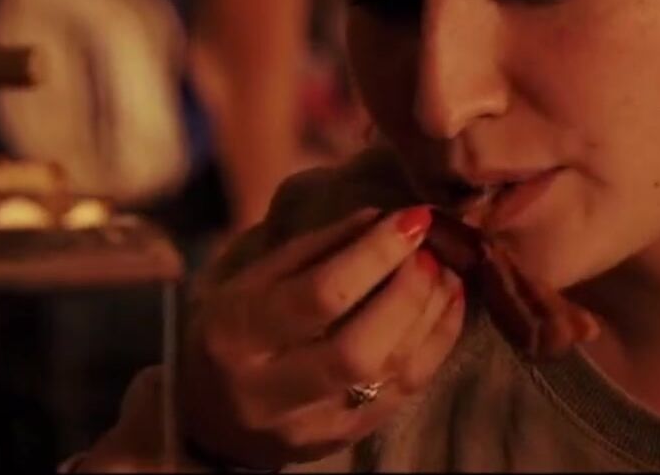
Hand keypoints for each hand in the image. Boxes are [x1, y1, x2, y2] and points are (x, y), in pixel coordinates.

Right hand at [178, 206, 466, 469]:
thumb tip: (378, 218)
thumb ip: (312, 248)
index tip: (412, 218)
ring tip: (446, 271)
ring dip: (431, 315)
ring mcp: (310, 425)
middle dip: (409, 290)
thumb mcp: (250, 280)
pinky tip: (448, 305)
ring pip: (389, 375)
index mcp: (238, 335)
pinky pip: (405, 394)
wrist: (210, 418)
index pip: (319, 296)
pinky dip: (436, 344)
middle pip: (359, 346)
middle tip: (431, 250)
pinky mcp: (342, 441)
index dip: (375, 254)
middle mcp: (270, 391)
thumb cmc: (232, 331)